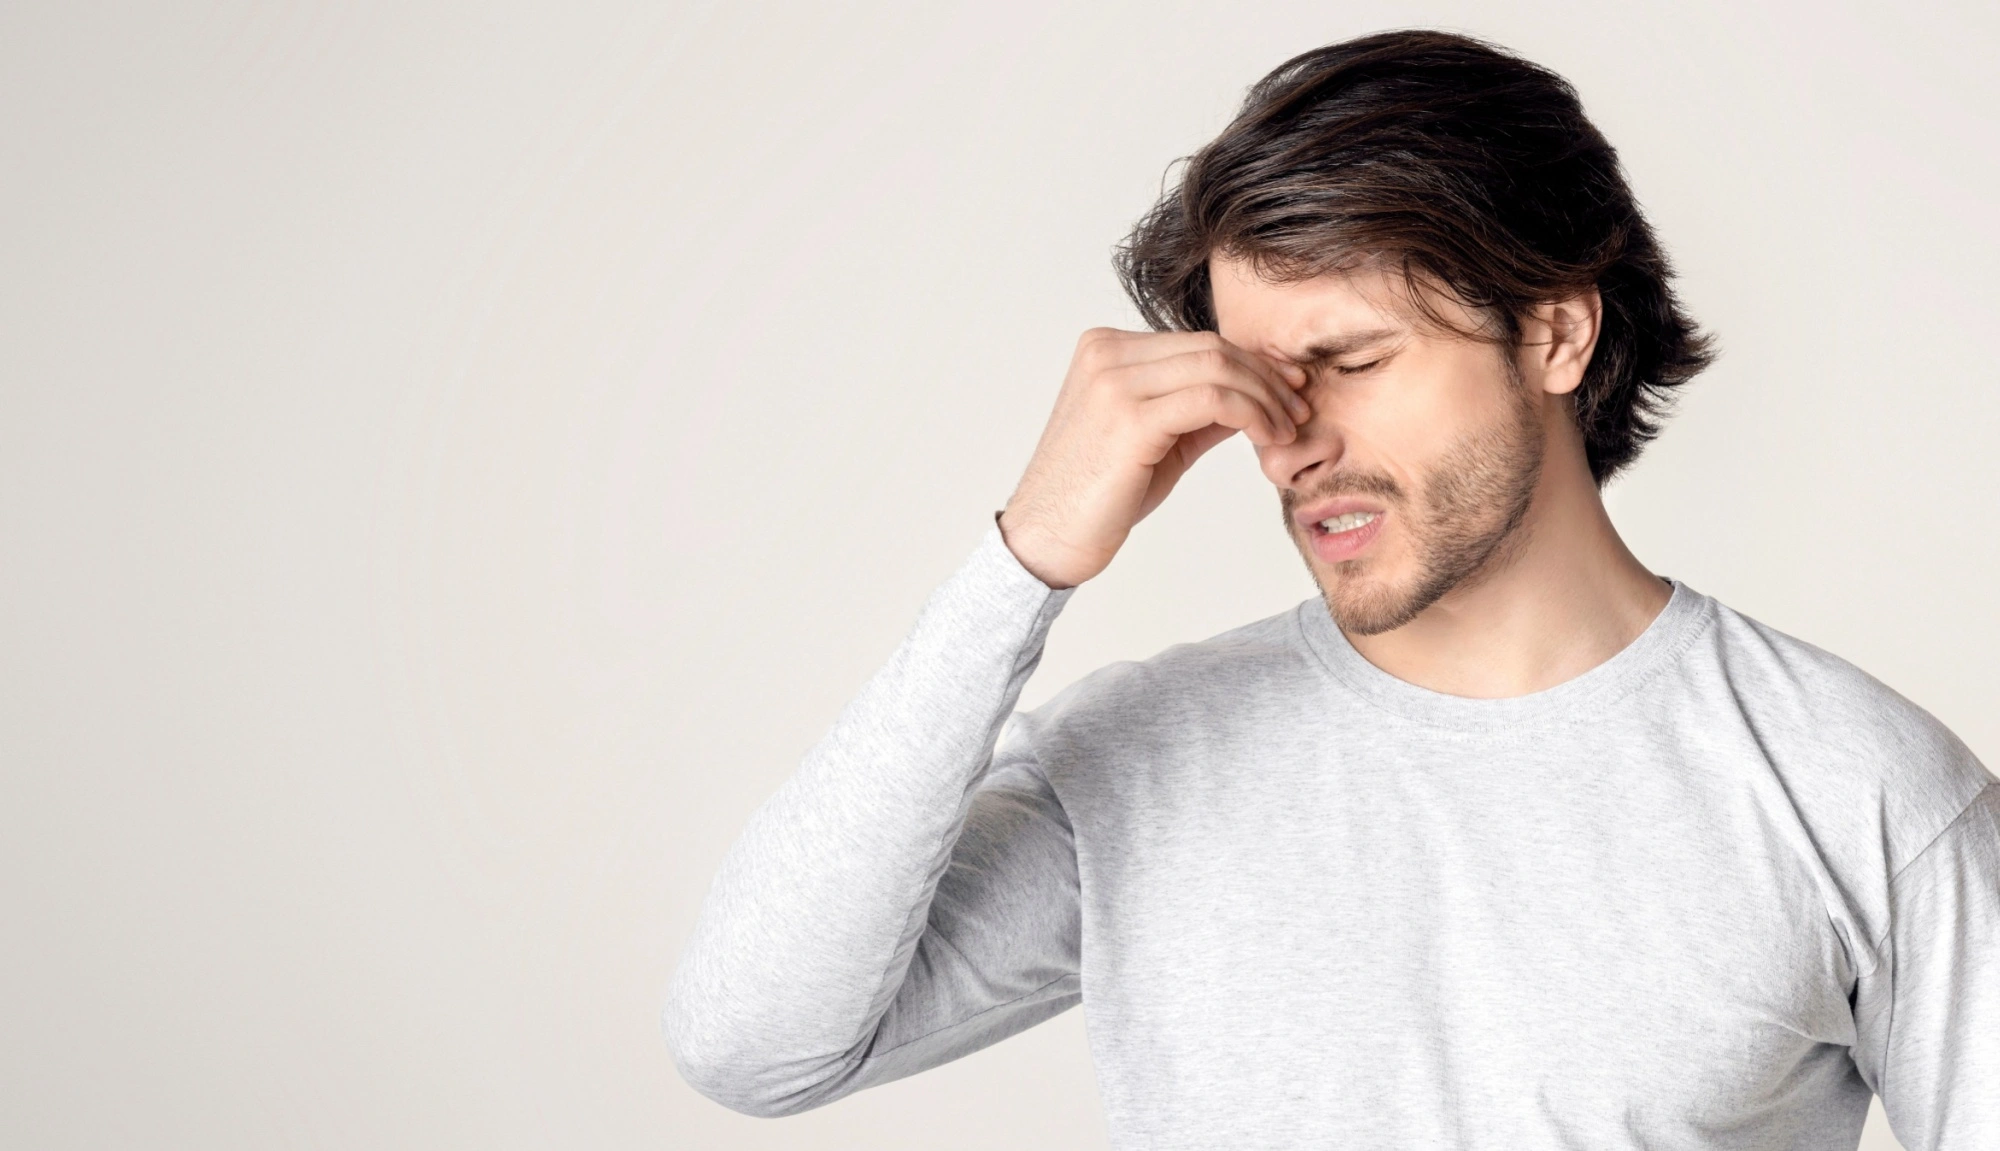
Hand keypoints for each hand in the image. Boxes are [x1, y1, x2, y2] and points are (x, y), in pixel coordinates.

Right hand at [998, 327, 1309, 587]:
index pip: (1196, 341)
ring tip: (1287, 428)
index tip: (1288, 388)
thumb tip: (1256, 397)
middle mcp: (1105, 354)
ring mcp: (1114, 382)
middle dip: (1266, 376)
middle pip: (1212, 347)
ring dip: (1265, 397)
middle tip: (1299, 408)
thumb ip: (1197, 411)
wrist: (1046, 539)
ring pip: (1217, 366)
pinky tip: (1267, 437)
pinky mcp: (1130, 418)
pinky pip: (1212, 399)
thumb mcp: (1154, 440)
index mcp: (1104, 348)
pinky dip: (1251, 413)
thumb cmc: (1096, 496)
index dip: (1251, 362)